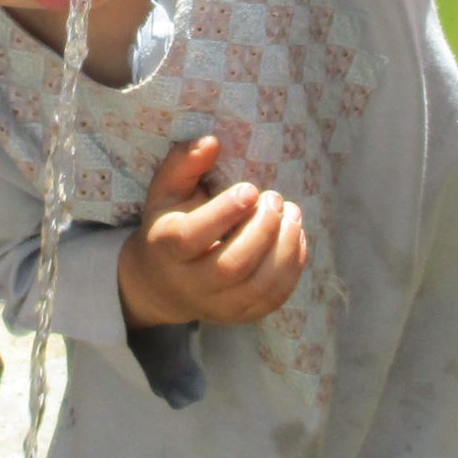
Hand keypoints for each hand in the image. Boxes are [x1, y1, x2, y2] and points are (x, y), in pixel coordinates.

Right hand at [117, 135, 308, 328]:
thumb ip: (184, 162)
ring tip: (293, 215)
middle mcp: (190, 283)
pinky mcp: (239, 316)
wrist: (160, 283)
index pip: (192, 237)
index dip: (225, 212)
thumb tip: (212, 141)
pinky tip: (296, 238)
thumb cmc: (169, 223)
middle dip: (263, 230)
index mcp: (166, 247)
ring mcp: (216, 305)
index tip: (251, 189)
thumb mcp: (166, 191)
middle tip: (277, 199)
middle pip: (231, 266)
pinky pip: (272, 299)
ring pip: (257, 287)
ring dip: (285, 249)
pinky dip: (292, 269)